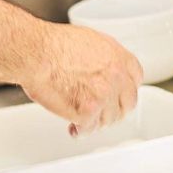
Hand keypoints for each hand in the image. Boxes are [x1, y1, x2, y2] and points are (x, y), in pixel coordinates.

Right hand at [22, 22, 142, 134]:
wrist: (38, 53)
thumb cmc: (54, 45)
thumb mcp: (90, 41)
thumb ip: (104, 59)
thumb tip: (103, 70)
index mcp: (118, 57)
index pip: (135, 79)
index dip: (124, 90)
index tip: (117, 95)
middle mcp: (117, 75)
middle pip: (127, 103)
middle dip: (113, 110)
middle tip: (100, 112)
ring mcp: (104, 95)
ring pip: (109, 119)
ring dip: (96, 122)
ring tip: (82, 119)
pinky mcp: (89, 111)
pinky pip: (89, 129)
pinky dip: (81, 131)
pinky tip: (74, 127)